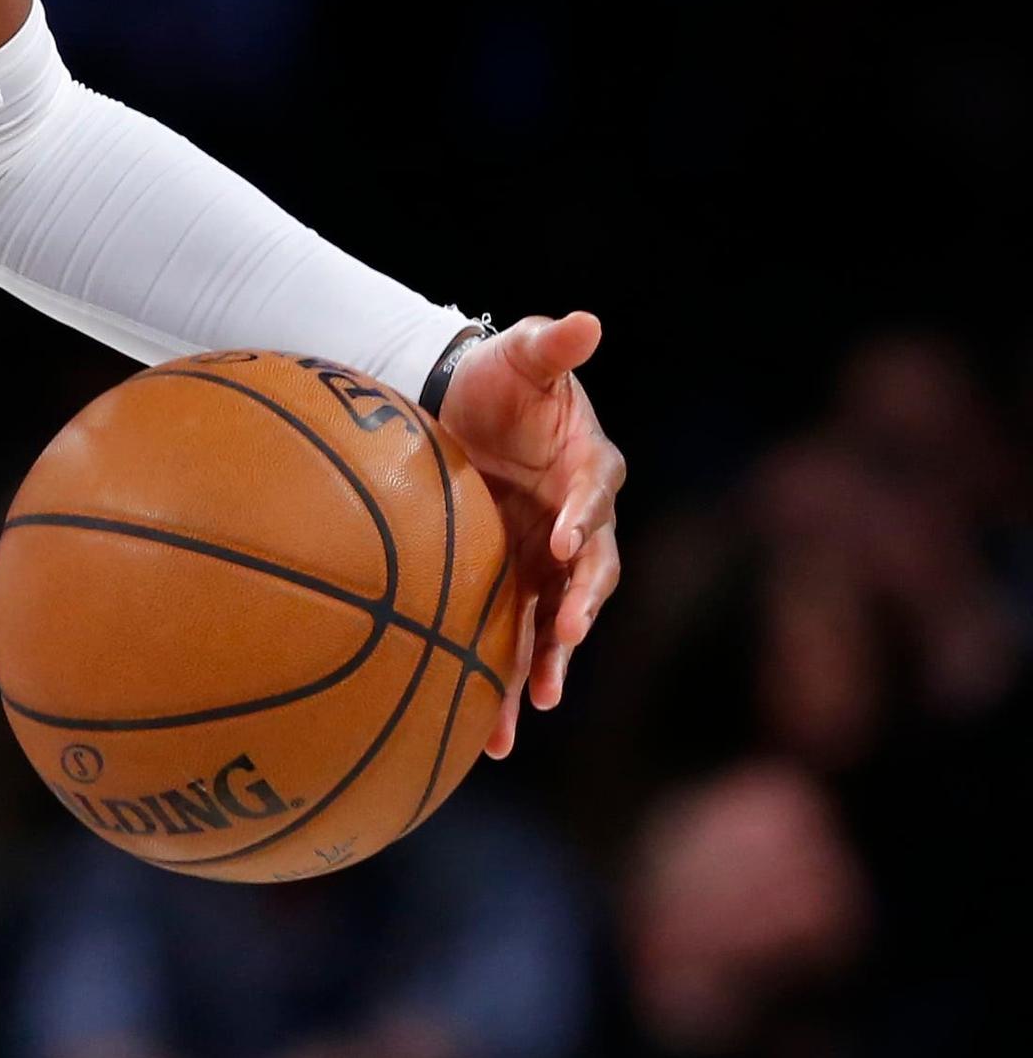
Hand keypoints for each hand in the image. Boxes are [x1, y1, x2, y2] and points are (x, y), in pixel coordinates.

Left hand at [439, 310, 625, 756]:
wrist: (465, 409)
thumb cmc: (500, 379)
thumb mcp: (520, 355)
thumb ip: (550, 346)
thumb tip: (586, 321)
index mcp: (587, 468)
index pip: (591, 496)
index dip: (580, 517)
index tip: (562, 538)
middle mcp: (578, 523)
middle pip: (588, 573)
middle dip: (578, 607)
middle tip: (565, 636)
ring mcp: (548, 561)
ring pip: (556, 621)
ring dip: (549, 664)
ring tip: (538, 707)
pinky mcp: (517, 586)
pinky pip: (518, 640)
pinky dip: (510, 683)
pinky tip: (493, 735)